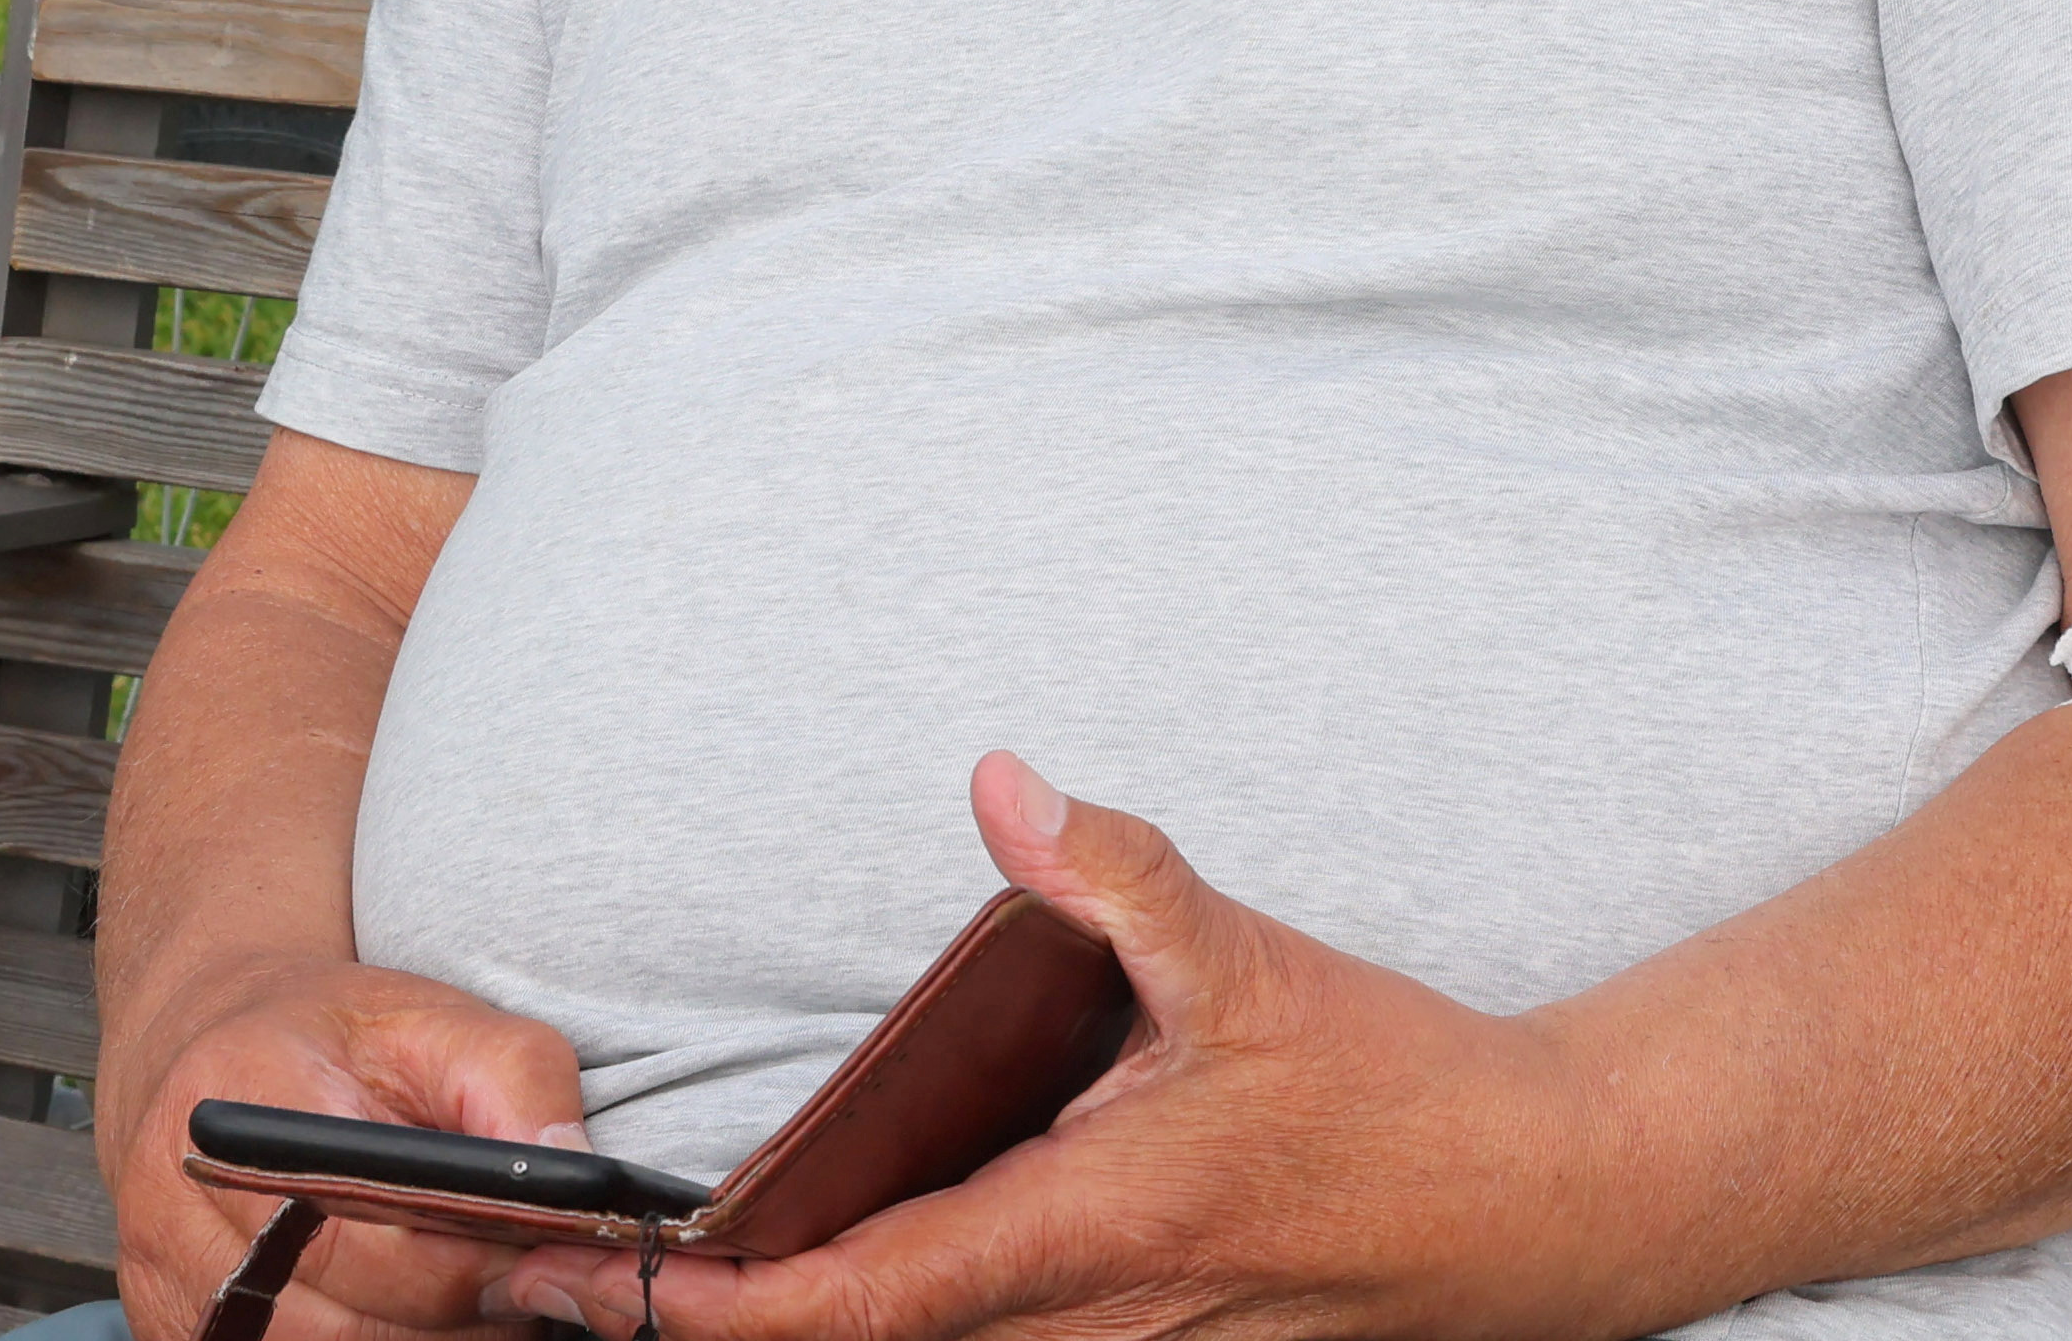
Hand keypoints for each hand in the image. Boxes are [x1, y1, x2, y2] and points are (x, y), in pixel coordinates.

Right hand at [107, 956, 593, 1340]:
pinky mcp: (167, 1330)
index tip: (545, 1256)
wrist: (208, 1043)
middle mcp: (175, 1205)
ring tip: (476, 1297)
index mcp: (242, 1101)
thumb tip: (575, 1171)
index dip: (472, 1260)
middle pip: (351, 1316)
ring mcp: (164, 1283)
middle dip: (460, 1314)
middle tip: (527, 1287)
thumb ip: (516, 1084)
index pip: (371, 1228)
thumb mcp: (434, 1019)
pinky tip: (410, 1316)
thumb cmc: (331, 1034)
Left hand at [496, 757, 1623, 1340]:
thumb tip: (1004, 786)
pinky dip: (882, 1319)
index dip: (738, 1307)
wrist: (1519, 1203)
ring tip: (646, 1285)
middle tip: (551, 1284)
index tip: (620, 1287)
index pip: (876, 1297)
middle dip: (713, 1331)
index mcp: (1096, 1228)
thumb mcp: (1249, 961)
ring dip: (793, 1332)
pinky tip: (818, 1266)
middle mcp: (1085, 1320)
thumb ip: (1118, 874)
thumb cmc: (1382, 1088)